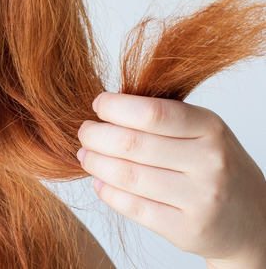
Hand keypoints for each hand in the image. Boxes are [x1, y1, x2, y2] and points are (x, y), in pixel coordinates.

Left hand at [77, 92, 265, 267]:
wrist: (251, 217)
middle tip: (85, 133)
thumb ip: (162, 117)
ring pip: (128, 176)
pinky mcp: (187, 229)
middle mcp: (209, 162)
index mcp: (210, 128)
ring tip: (86, 156)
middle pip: (131, 144)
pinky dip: (108, 192)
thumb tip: (106, 107)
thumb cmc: (214, 165)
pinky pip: (133, 207)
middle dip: (96, 136)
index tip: (98, 105)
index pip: (152, 113)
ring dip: (95, 163)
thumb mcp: (201, 131)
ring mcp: (200, 198)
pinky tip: (100, 182)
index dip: (115, 107)